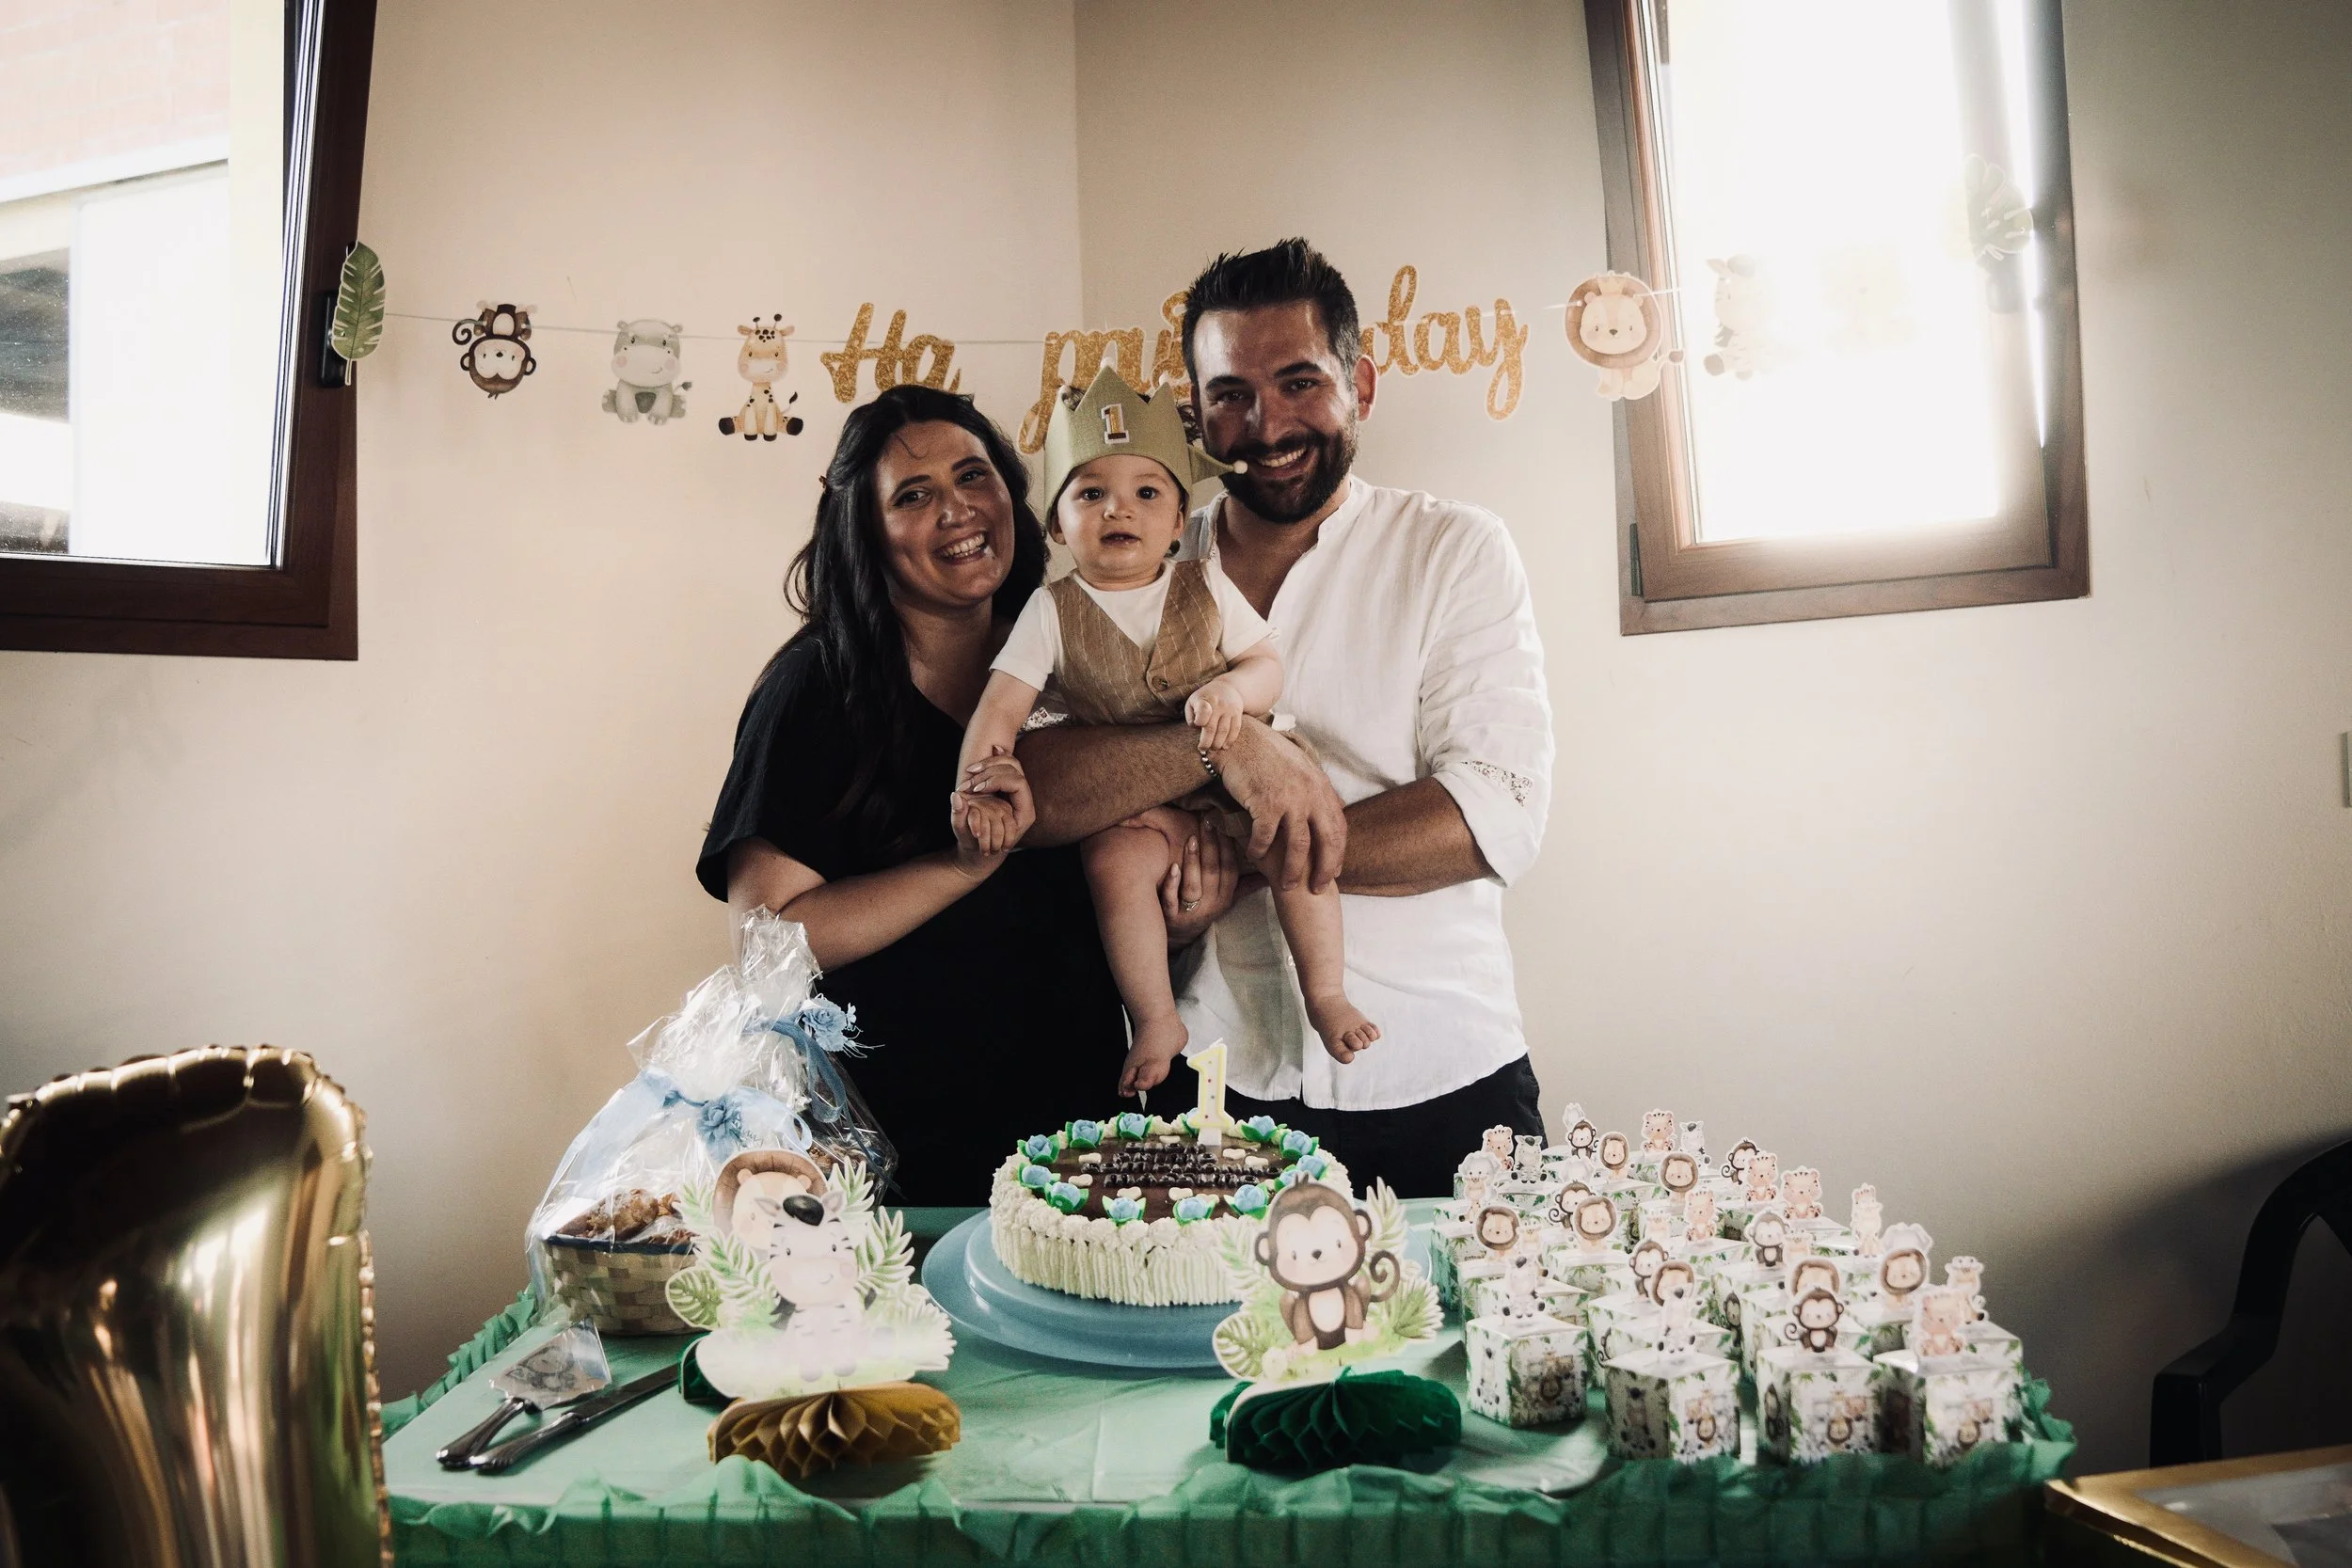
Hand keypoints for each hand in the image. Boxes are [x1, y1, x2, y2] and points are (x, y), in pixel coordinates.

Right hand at [949, 752, 1035, 876]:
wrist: (983, 851)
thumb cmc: (977, 845)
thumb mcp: (965, 833)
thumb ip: (959, 816)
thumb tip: (956, 795)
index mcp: (1024, 813)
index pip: (1017, 784)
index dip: (997, 781)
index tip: (977, 788)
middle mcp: (1024, 800)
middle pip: (1014, 769)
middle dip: (989, 771)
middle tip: (969, 781)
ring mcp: (1017, 791)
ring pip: (1012, 763)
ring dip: (990, 763)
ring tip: (970, 770)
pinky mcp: (1008, 785)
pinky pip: (1008, 764)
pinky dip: (998, 756)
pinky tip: (993, 748)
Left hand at [1160, 820, 1240, 945]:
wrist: (1179, 935)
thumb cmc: (1204, 909)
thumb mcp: (1226, 899)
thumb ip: (1245, 885)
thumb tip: (1270, 873)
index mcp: (1225, 897)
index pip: (1230, 870)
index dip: (1228, 848)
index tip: (1224, 825)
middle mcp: (1211, 905)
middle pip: (1213, 873)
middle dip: (1211, 846)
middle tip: (1207, 822)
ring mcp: (1191, 912)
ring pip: (1194, 886)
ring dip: (1193, 861)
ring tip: (1191, 839)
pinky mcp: (1172, 918)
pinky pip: (1172, 900)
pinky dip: (1172, 884)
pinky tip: (1172, 867)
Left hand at [1185, 679, 1246, 751]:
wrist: (1227, 686)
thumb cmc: (1205, 698)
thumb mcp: (1193, 701)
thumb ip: (1191, 715)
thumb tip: (1196, 728)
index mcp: (1204, 700)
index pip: (1203, 712)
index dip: (1199, 721)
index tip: (1197, 726)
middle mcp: (1218, 704)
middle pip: (1212, 728)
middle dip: (1207, 742)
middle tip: (1203, 749)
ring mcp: (1229, 709)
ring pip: (1224, 731)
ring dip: (1218, 744)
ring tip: (1213, 749)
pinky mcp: (1238, 713)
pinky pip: (1235, 729)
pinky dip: (1230, 740)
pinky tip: (1225, 746)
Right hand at [1215, 721, 1345, 892]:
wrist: (1241, 738)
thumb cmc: (1268, 755)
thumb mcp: (1302, 768)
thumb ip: (1317, 790)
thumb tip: (1334, 808)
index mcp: (1321, 787)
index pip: (1339, 827)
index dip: (1338, 853)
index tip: (1334, 871)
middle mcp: (1311, 794)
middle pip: (1327, 840)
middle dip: (1325, 868)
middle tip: (1317, 888)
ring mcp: (1290, 799)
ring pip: (1298, 845)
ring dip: (1293, 869)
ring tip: (1286, 884)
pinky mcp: (1266, 803)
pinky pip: (1266, 836)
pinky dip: (1260, 850)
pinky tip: (1254, 856)